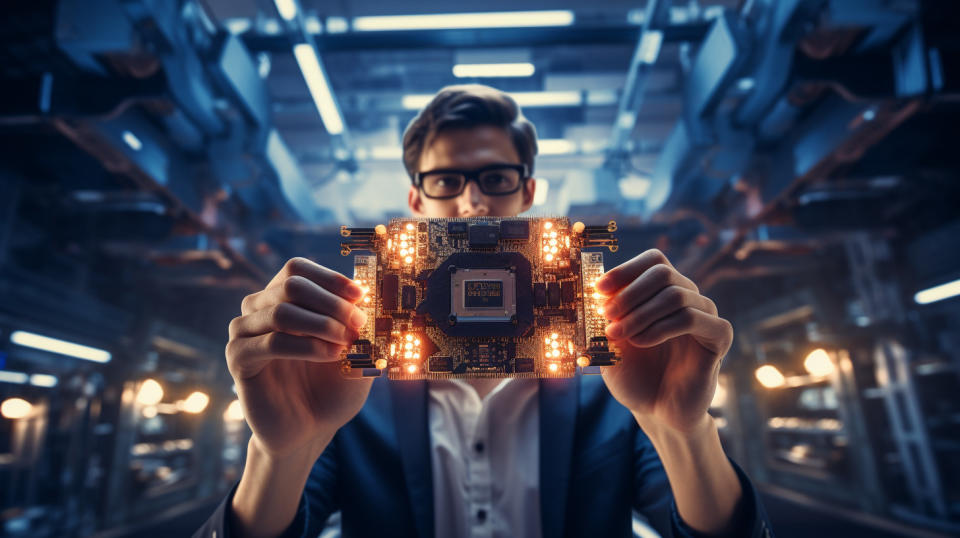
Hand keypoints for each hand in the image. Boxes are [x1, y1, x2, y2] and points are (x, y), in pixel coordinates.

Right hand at [226, 257, 372, 458]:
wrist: (310, 430)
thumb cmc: (331, 387)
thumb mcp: (356, 350)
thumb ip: (361, 323)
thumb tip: (376, 293)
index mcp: (282, 299)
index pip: (297, 268)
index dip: (330, 278)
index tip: (361, 295)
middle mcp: (258, 309)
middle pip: (291, 285)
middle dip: (331, 302)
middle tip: (358, 323)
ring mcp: (244, 332)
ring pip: (281, 311)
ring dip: (321, 324)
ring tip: (346, 343)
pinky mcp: (238, 359)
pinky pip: (272, 342)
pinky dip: (307, 346)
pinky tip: (330, 356)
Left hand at [596, 249, 732, 432]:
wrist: (656, 411)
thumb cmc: (633, 374)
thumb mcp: (609, 342)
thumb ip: (604, 315)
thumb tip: (593, 289)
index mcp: (663, 292)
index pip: (653, 260)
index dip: (625, 269)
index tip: (599, 288)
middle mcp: (688, 297)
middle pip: (663, 272)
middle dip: (629, 293)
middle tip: (606, 315)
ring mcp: (706, 314)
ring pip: (676, 294)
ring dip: (640, 314)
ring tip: (619, 335)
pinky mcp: (719, 336)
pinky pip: (692, 318)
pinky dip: (660, 328)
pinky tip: (640, 343)